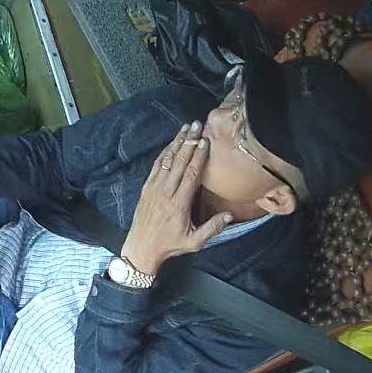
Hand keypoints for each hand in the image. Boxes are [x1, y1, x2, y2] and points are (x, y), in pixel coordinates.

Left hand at [120, 124, 231, 274]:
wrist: (141, 247)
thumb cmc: (170, 245)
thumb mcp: (194, 242)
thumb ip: (212, 228)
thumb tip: (230, 215)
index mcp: (179, 204)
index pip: (191, 174)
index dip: (199, 156)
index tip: (206, 142)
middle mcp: (165, 192)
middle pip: (179, 161)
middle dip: (189, 142)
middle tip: (197, 125)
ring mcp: (154, 188)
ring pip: (167, 160)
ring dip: (177, 142)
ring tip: (186, 128)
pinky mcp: (146, 187)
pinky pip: (156, 165)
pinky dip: (164, 152)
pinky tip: (172, 143)